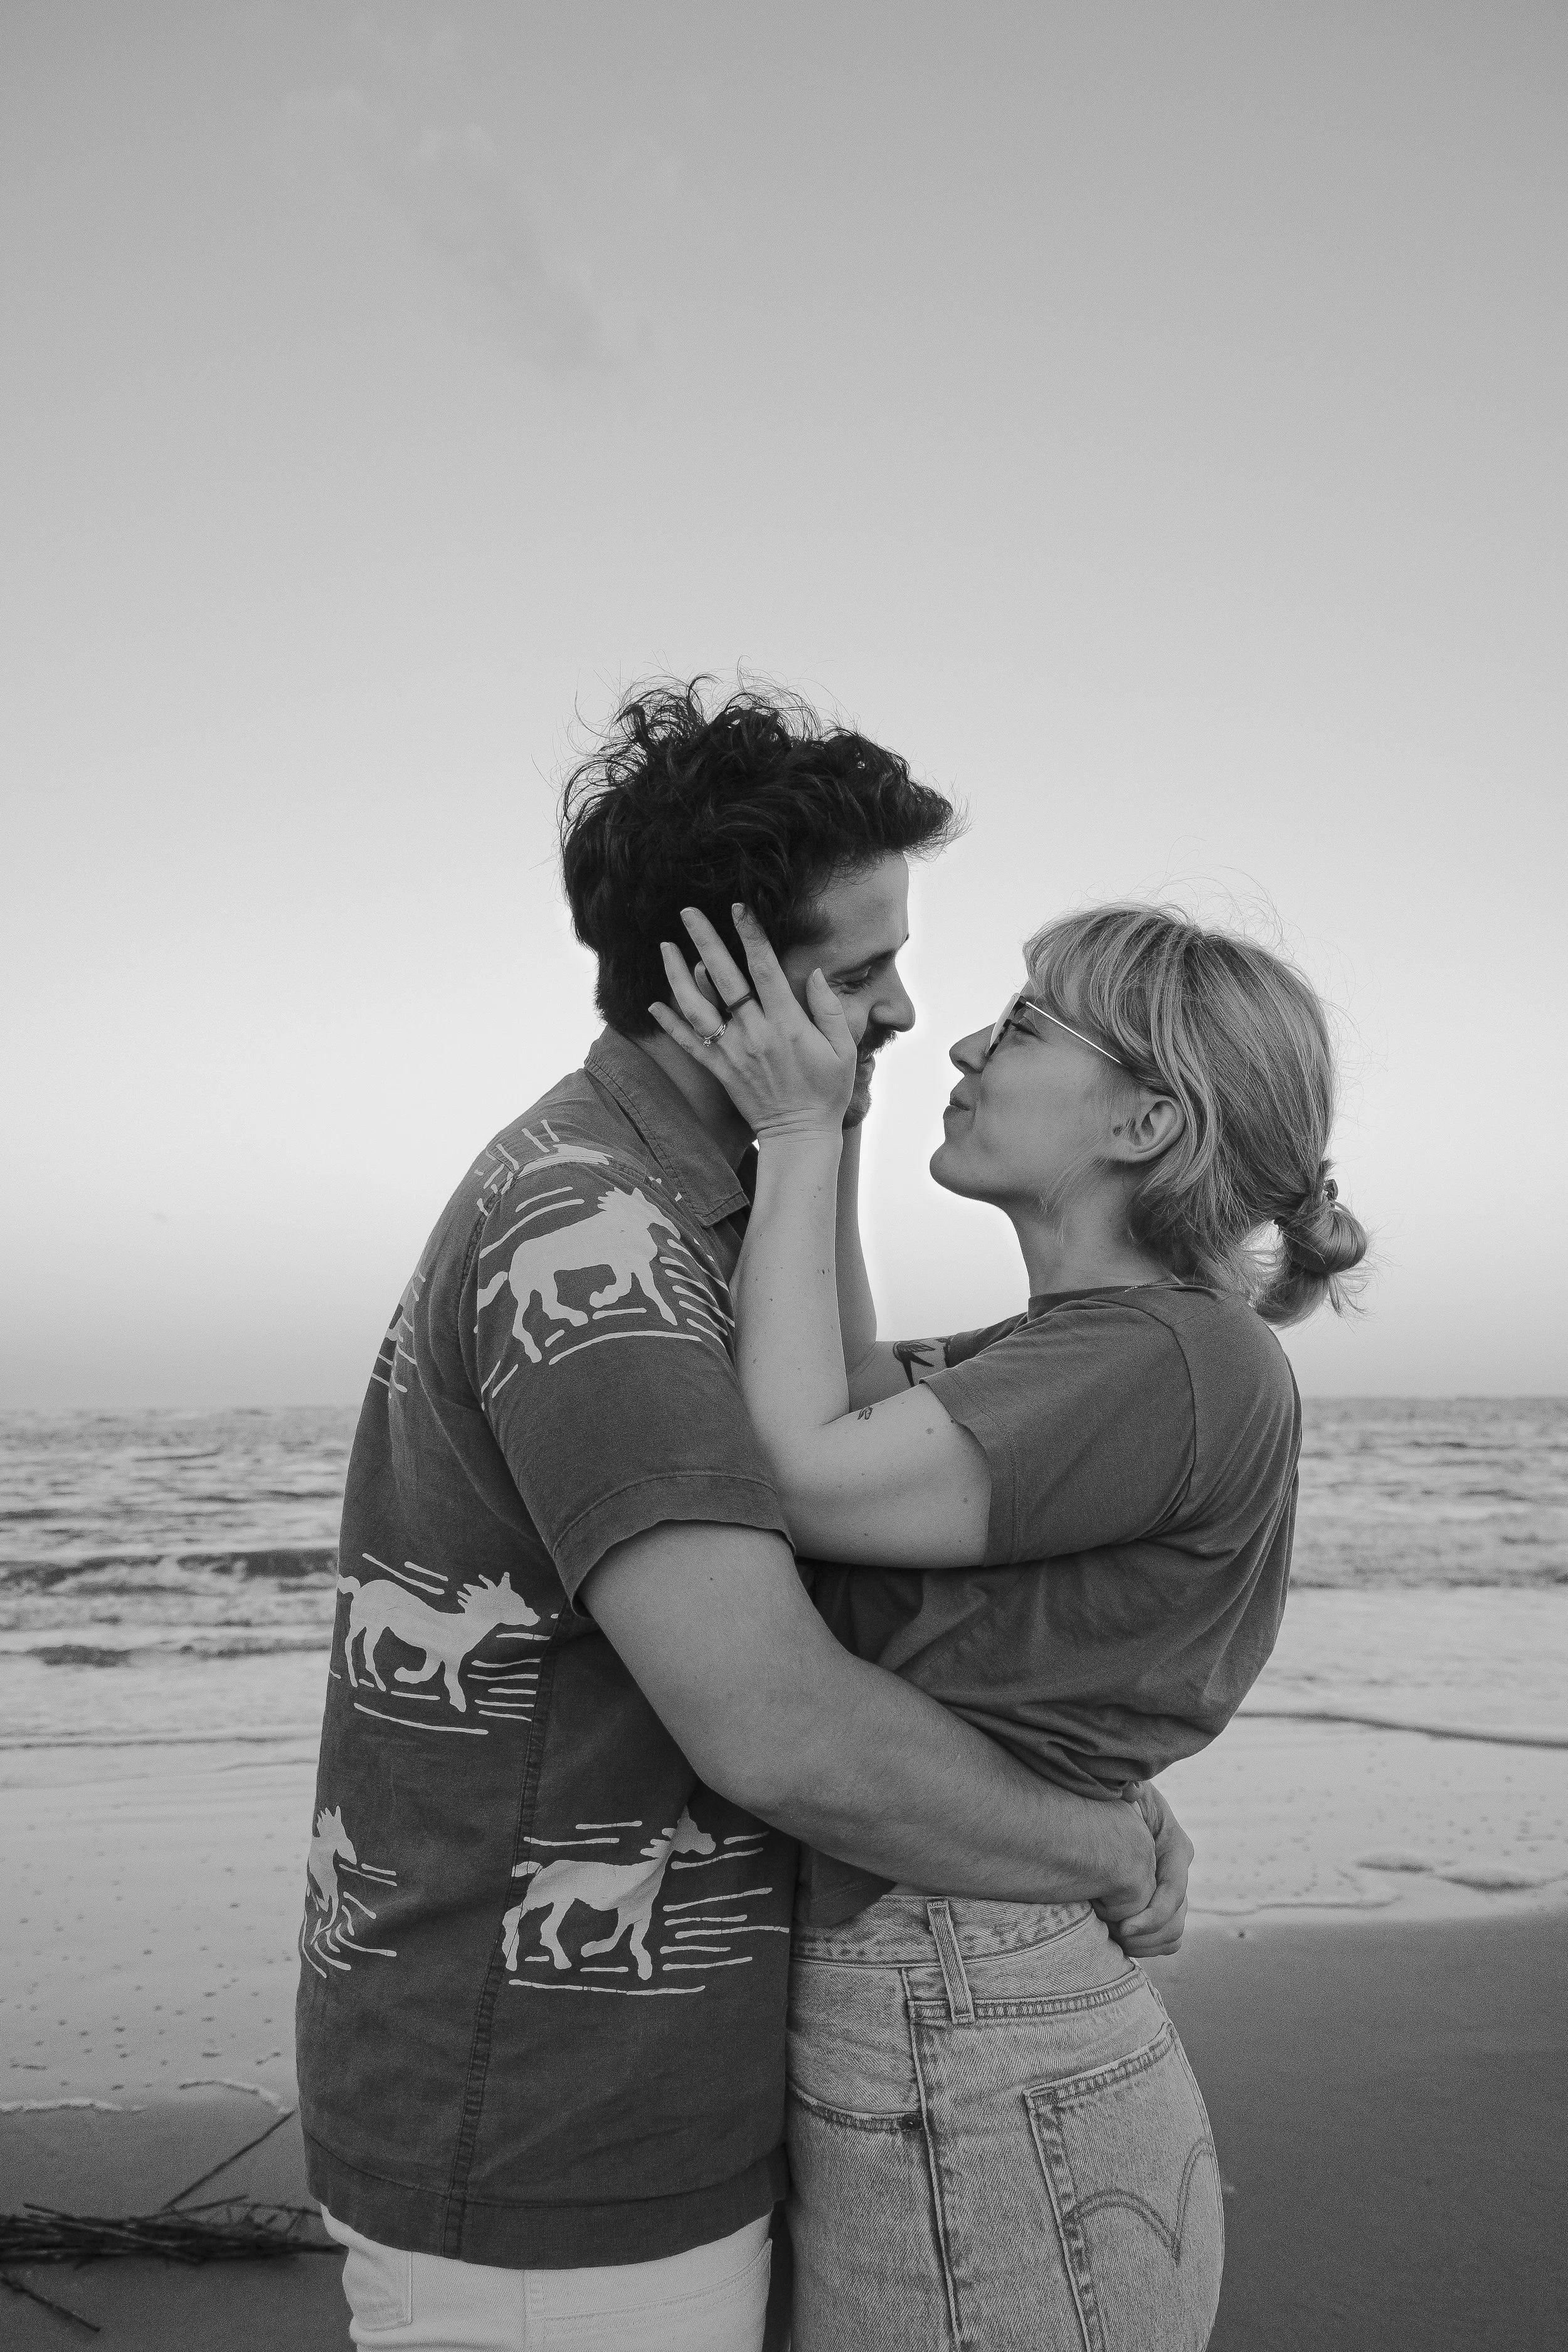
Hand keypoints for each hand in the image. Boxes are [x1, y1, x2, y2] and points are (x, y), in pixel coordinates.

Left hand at [651, 904, 858, 1138]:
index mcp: (786, 1023)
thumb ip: (828, 1008)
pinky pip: (688, 1044)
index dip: (751, 935)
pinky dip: (669, 1023)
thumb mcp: (843, 1048)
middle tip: (688, 911)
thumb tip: (815, 973)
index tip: (739, 907)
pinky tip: (654, 1002)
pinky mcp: (719, 1070)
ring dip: (678, 975)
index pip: (764, 969)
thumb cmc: (827, 1091)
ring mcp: (733, 1052)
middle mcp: (754, 1033)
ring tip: (665, 947)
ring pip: (697, 1007)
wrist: (799, 1136)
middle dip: (705, 940)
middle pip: (724, 978)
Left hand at [1095, 1782, 1191, 1959]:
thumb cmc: (1113, 1796)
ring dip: (1146, 1944)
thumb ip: (1128, 1790)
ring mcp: (1171, 1891)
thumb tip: (1131, 1791)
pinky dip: (1146, 1946)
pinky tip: (1118, 1940)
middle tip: (1114, 1936)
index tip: (1123, 1928)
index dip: (1152, 1917)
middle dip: (1145, 1935)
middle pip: (1175, 1921)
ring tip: (1114, 1940)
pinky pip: (1165, 1939)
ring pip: (1173, 1934)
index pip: (1173, 1893)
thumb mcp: (1123, 1789)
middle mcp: (1178, 1871)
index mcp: (1176, 1846)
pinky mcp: (1159, 1904)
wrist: (1108, 1807)